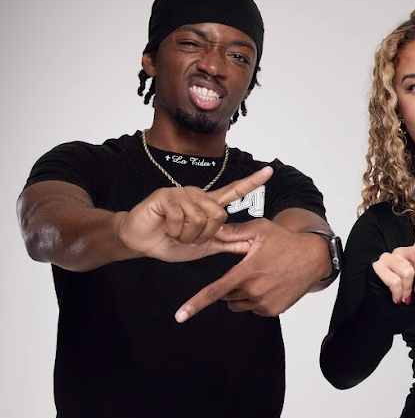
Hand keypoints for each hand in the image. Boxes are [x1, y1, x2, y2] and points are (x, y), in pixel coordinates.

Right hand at [116, 166, 273, 261]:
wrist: (141, 243)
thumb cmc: (170, 242)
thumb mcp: (203, 247)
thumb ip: (226, 243)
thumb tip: (251, 245)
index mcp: (208, 205)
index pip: (234, 191)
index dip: (252, 182)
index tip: (270, 170)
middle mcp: (198, 195)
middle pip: (219, 215)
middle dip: (204, 235)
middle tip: (189, 238)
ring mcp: (182, 193)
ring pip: (199, 218)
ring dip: (187, 235)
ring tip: (175, 233)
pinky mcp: (165, 195)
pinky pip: (180, 217)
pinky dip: (174, 231)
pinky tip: (166, 228)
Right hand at [365, 186, 414, 307]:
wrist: (390, 317)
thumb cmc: (413, 306)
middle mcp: (403, 251)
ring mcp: (389, 256)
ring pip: (408, 271)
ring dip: (407, 290)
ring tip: (402, 296)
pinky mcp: (377, 265)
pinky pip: (395, 278)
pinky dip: (397, 292)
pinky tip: (392, 295)